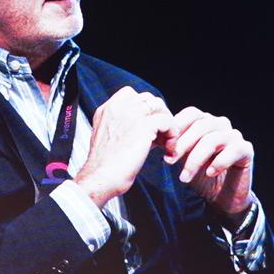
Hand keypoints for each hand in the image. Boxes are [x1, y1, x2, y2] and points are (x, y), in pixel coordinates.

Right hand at [74, 87, 176, 206]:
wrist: (100, 179)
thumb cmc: (104, 167)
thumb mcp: (108, 138)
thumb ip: (123, 126)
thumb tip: (148, 127)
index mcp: (106, 110)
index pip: (132, 95)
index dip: (145, 109)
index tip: (147, 127)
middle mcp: (117, 108)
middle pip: (149, 99)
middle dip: (158, 115)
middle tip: (161, 136)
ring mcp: (130, 115)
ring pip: (160, 107)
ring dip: (167, 123)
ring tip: (166, 142)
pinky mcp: (144, 125)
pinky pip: (167, 120)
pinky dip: (172, 133)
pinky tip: (168, 147)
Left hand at [164, 106, 253, 217]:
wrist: (221, 195)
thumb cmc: (199, 174)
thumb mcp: (182, 158)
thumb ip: (173, 145)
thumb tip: (155, 137)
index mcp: (204, 121)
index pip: (190, 114)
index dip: (176, 128)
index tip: (163, 147)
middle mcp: (220, 124)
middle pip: (201, 126)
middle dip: (182, 145)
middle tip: (169, 161)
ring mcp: (234, 136)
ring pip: (214, 139)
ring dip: (196, 159)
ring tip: (184, 177)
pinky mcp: (246, 150)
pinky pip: (234, 150)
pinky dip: (220, 162)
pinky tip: (209, 173)